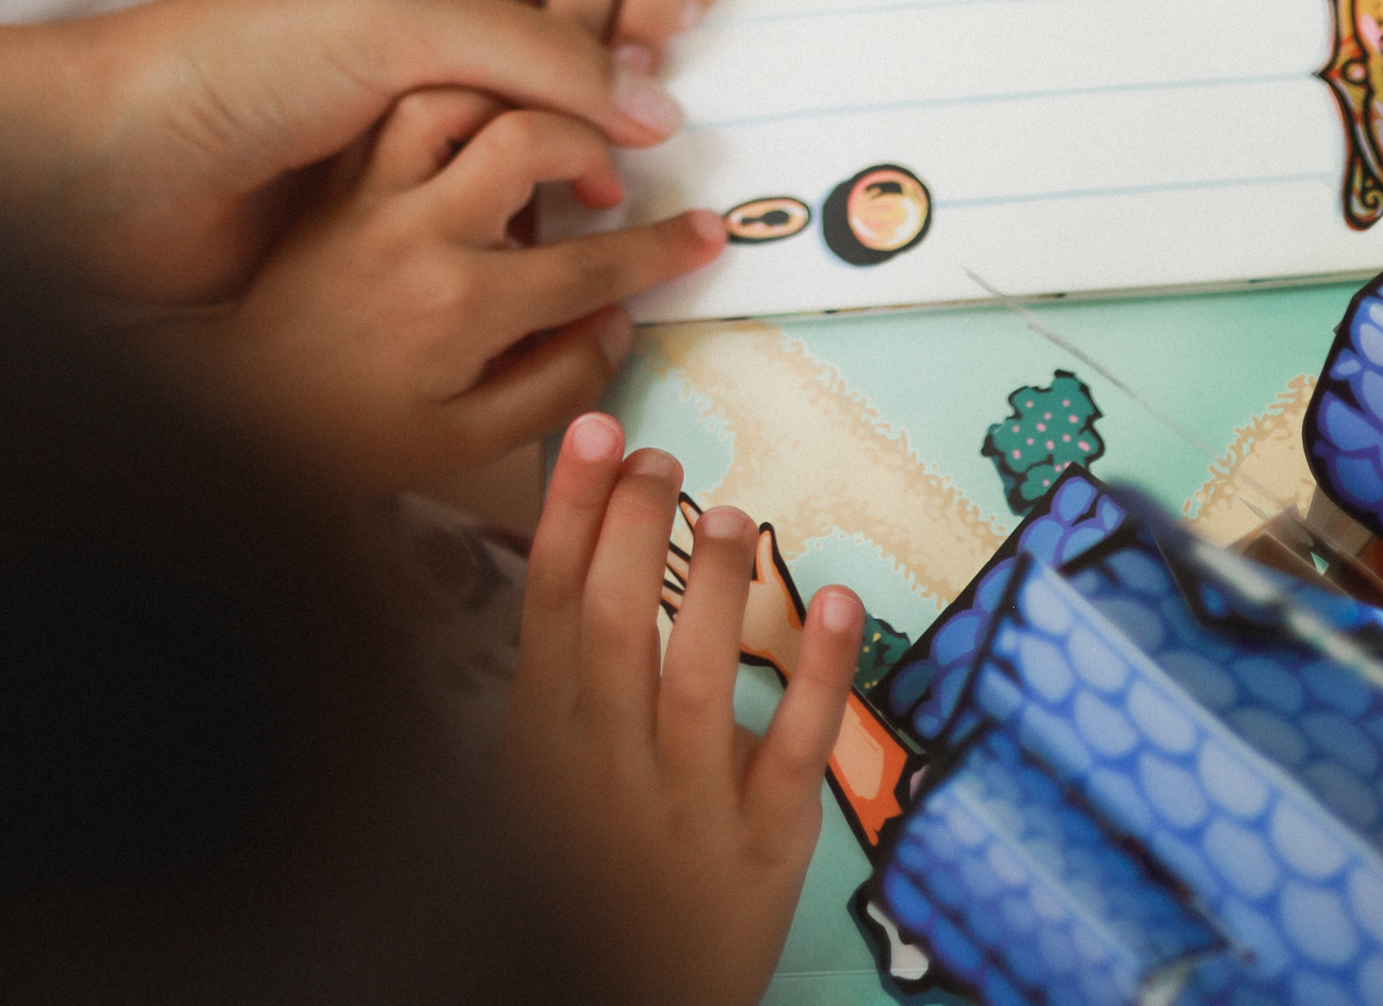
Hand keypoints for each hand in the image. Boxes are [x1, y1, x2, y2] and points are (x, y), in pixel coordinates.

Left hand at [0, 0, 689, 309]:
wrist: (98, 179)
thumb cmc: (235, 66)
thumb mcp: (400, 24)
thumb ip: (536, 53)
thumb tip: (656, 114)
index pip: (560, 2)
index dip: (624, 51)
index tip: (694, 110)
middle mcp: (414, 60)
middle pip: (550, 99)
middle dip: (611, 148)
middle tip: (688, 207)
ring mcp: (390, 156)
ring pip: (519, 185)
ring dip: (571, 222)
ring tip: (638, 257)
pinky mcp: (370, 243)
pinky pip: (471, 254)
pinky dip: (518, 273)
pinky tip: (558, 295)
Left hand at [196, 87, 726, 491]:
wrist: (208, 404)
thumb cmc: (325, 435)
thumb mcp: (451, 446)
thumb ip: (545, 383)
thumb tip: (616, 329)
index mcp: (462, 308)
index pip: (594, 259)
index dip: (660, 246)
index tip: (706, 234)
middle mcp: (417, 237)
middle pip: (535, 144)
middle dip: (590, 145)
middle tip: (610, 177)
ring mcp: (363, 193)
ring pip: (460, 104)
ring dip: (512, 105)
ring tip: (538, 139)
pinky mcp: (323, 172)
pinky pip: (396, 112)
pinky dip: (441, 103)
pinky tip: (461, 126)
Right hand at [509, 417, 861, 1005]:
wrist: (638, 1004)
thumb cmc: (593, 868)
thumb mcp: (546, 777)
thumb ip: (564, 679)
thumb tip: (583, 534)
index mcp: (545, 747)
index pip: (550, 606)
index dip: (571, 511)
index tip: (595, 433)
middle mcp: (608, 774)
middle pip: (615, 625)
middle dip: (634, 525)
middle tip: (662, 461)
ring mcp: (688, 809)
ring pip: (699, 678)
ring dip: (715, 583)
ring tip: (728, 515)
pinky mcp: (766, 845)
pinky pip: (795, 747)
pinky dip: (819, 671)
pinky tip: (837, 599)